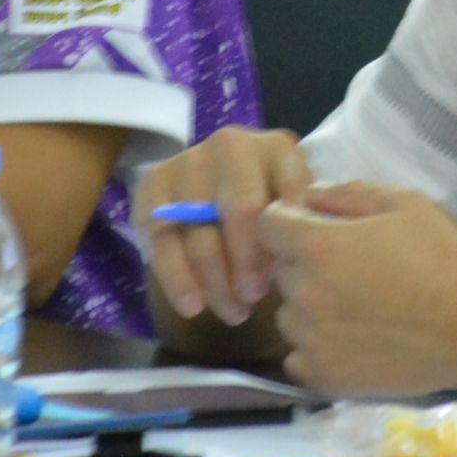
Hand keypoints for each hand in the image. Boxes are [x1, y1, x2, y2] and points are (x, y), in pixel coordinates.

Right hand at [138, 128, 310, 325]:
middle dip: (248, 259)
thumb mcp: (297, 211)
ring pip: (200, 228)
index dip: (287, 237)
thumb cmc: (271, 211)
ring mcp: (189, 160)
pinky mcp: (154, 183)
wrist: (218, 195)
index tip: (287, 275)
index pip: (286, 193)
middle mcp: (231, 144)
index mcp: (277, 148)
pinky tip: (193, 306)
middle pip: (240, 207)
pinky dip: (176, 277)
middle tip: (255, 296)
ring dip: (216, 279)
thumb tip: (296, 259)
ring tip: (234, 311)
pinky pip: (160, 237)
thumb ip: (302, 226)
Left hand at [261, 180, 456, 395]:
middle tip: (353, 270)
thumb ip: (349, 192)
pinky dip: (317, 347)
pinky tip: (354, 339)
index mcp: (318, 246)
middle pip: (281, 269)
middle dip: (305, 263)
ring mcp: (311, 339)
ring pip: (289, 314)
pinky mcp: (322, 375)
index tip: (319, 228)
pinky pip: (298, 356)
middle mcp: (304, 293)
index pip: (269, 223)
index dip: (292, 220)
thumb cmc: (442, 260)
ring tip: (358, 308)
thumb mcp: (405, 203)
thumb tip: (310, 195)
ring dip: (310, 308)